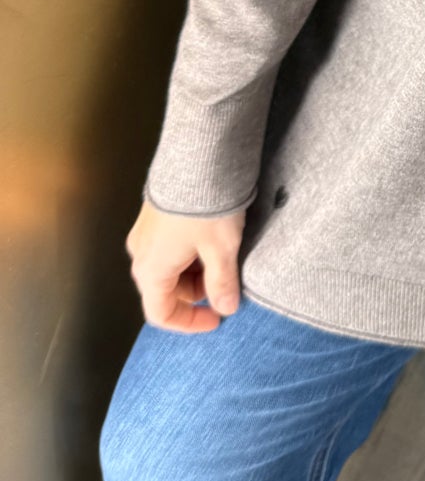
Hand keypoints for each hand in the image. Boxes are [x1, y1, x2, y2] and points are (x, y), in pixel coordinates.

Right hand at [125, 198, 245, 332]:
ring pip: (170, 266)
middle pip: (166, 289)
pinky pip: (170, 245)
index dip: (190, 322)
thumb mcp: (221, 249)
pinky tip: (214, 238)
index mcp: (151, 270)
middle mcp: (141, 253)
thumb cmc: (205, 207)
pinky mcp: (156, 214)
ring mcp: (146, 232)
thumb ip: (222, 283)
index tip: (217, 318)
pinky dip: (191, 252)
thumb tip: (226, 306)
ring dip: (195, 271)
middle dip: (197, 292)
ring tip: (224, 257)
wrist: (197, 158)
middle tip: (227, 282)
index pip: (161, 313)